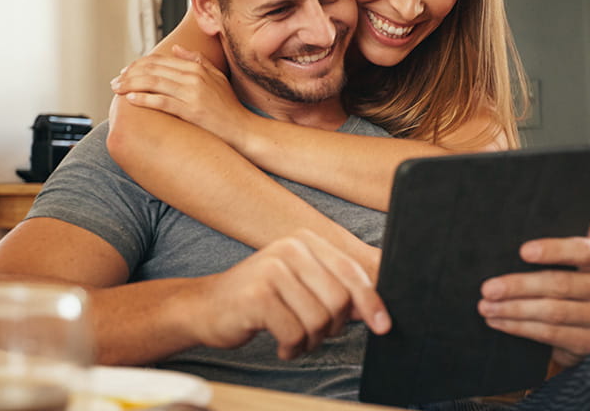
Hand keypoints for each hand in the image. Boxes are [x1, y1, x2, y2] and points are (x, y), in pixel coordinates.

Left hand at [111, 45, 250, 146]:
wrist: (243, 129)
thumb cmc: (229, 107)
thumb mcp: (216, 77)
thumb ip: (196, 60)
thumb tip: (175, 48)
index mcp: (197, 68)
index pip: (160, 61)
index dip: (139, 64)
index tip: (125, 71)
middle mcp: (193, 77)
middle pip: (153, 70)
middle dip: (129, 74)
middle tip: (115, 81)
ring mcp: (192, 94)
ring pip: (154, 83)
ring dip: (131, 85)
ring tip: (117, 89)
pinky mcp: (191, 111)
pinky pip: (162, 102)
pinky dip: (144, 99)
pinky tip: (131, 100)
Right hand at [188, 229, 389, 359]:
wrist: (206, 307)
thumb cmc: (258, 299)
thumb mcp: (299, 284)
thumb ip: (333, 289)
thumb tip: (375, 307)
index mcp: (304, 241)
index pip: (351, 271)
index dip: (372, 302)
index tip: (383, 325)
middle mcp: (289, 248)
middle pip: (339, 299)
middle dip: (331, 327)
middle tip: (312, 333)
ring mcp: (271, 269)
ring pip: (319, 320)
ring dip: (310, 341)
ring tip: (293, 338)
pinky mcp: (257, 295)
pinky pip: (295, 333)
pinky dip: (292, 348)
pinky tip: (281, 345)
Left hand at [478, 237, 589, 366]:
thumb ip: (569, 239)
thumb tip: (541, 210)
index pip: (583, 251)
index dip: (553, 250)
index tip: (523, 250)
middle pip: (560, 285)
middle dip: (518, 286)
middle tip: (488, 288)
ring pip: (552, 313)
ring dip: (513, 310)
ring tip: (486, 306)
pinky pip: (551, 335)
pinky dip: (520, 328)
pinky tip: (500, 321)